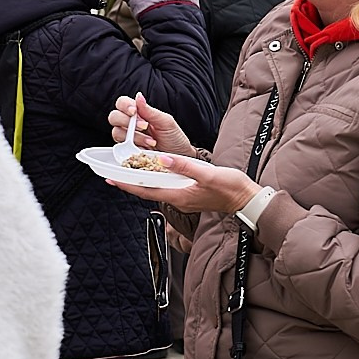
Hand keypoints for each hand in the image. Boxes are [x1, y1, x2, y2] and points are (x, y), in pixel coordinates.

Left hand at [107, 151, 262, 213]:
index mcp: (179, 195)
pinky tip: (152, 171)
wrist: (246, 199)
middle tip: (111, 174)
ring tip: (126, 171)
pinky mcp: (188, 192)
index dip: (128, 184)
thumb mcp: (208, 174)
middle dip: (129, 182)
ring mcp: (183, 196)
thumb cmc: (230, 188)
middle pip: (147, 191)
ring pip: (156, 188)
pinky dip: (155, 179)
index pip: (147, 190)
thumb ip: (185, 166)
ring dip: (140, 181)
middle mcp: (178, 198)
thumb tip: (163, 159)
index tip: (111, 178)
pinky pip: (166, 186)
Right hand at [109, 95, 194, 156]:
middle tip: (144, 127)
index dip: (125, 106)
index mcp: (139, 113)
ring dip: (135, 136)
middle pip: (114, 117)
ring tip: (151, 142)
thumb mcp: (166, 122)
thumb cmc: (174, 138)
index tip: (134, 111)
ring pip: (116, 132)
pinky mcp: (127, 152)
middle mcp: (130, 124)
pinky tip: (146, 149)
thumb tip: (139, 96)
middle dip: (127, 121)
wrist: (179, 158)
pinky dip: (133, 148)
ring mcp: (128, 139)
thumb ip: (150, 111)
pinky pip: (121, 149)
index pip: (122, 103)